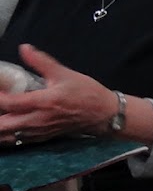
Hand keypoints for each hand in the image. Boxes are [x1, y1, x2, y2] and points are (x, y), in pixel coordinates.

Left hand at [0, 45, 117, 142]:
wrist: (104, 114)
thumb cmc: (86, 93)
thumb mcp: (64, 73)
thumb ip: (41, 61)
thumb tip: (24, 48)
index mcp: (42, 102)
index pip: (8, 103)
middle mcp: (37, 120)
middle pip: (2, 125)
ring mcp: (39, 132)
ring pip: (7, 137)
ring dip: (0, 126)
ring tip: (1, 114)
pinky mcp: (42, 137)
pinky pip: (17, 141)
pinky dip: (7, 135)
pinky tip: (7, 125)